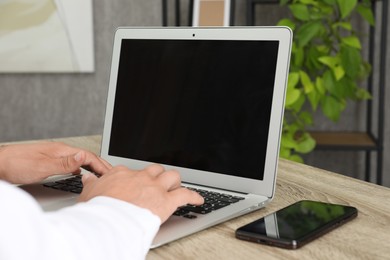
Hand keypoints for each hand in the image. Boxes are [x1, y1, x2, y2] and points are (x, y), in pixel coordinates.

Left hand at [0, 142, 110, 183]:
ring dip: (93, 166)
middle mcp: (60, 151)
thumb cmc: (16, 164)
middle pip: (86, 157)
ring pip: (80, 160)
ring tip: (101, 174)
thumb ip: (64, 163)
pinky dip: (82, 169)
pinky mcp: (50, 162)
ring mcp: (55, 156)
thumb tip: (84, 158)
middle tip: (112, 173)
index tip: (111, 173)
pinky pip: (72, 164)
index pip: (88, 156)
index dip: (101, 165)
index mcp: (61, 150)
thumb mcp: (42, 166)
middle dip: (101, 164)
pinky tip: (82, 173)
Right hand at [79, 164, 203, 222]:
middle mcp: (140, 177)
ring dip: (175, 181)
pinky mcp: (166, 201)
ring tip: (177, 187)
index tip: (135, 182)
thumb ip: (91, 185)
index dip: (135, 177)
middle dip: (158, 175)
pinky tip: (198, 200)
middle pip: (155, 170)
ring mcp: (154, 188)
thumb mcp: (88, 194)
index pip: (131, 171)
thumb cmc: (97, 210)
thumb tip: (88, 178)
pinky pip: (185, 195)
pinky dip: (193, 196)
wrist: (107, 220)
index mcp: (122, 174)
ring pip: (172, 176)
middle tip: (159, 182)